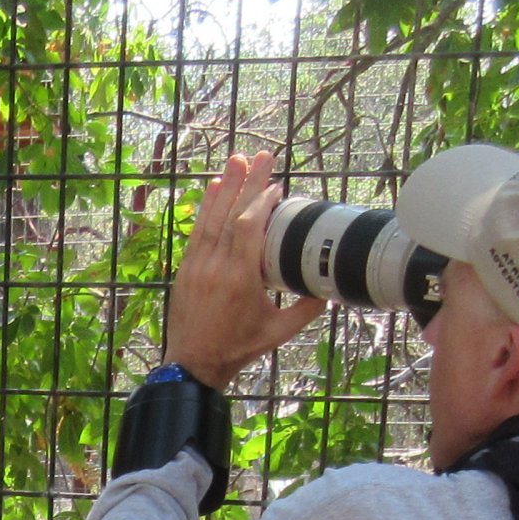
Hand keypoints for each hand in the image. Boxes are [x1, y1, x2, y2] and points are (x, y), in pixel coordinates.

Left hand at [163, 151, 326, 390]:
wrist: (193, 364)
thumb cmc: (238, 349)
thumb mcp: (279, 332)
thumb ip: (307, 309)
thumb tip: (331, 287)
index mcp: (240, 279)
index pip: (249, 228)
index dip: (262, 202)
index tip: (276, 186)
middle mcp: (216, 267)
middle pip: (232, 215)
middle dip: (247, 182)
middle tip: (260, 155)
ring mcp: (197, 266)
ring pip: (211, 218)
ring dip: (224, 187)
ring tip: (236, 160)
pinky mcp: (186, 269)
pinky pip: (197, 231)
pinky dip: (205, 208)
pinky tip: (212, 188)